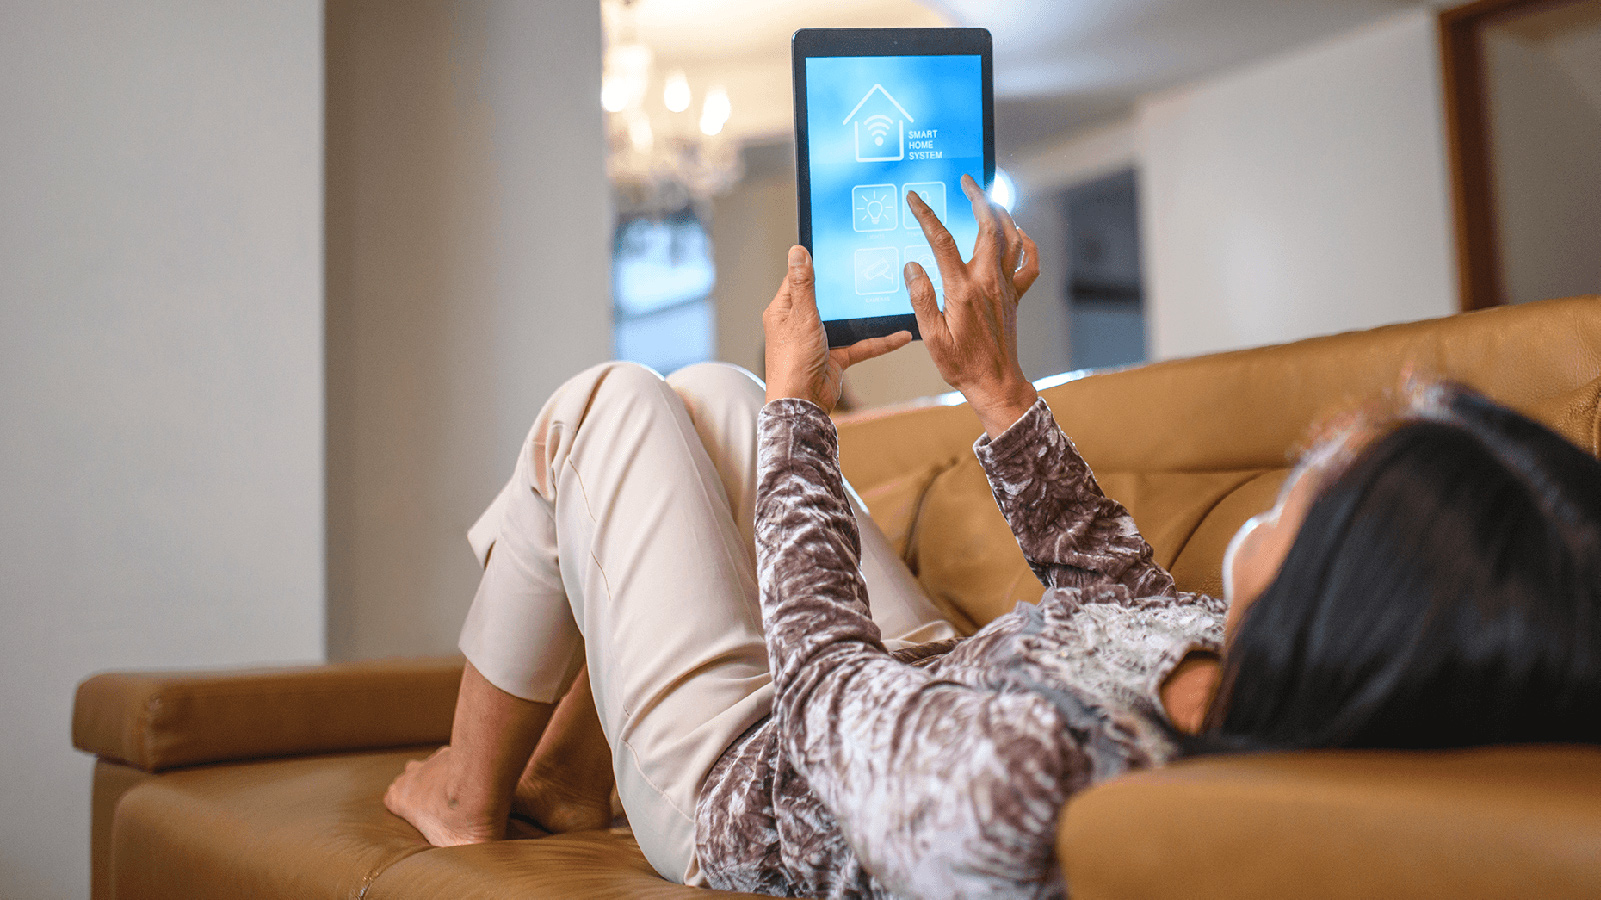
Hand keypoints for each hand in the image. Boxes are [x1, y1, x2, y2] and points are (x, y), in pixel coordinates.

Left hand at [762, 245, 912, 412]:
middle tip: (868, 267)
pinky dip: (879, 342)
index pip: (799, 280)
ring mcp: (819, 340)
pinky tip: (900, 335)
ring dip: (864, 314)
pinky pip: (860, 345)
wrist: (803, 404)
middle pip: (825, 298)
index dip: (815, 264)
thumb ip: (804, 284)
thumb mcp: (802, 315)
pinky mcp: (835, 357)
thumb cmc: (793, 361)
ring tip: (886, 295)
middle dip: (845, 287)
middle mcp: (800, 323)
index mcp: (784, 310)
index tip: (835, 249)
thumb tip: (797, 251)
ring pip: (846, 321)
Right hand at [905, 174, 1040, 438]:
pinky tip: (1019, 233)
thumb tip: (913, 266)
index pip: (941, 241)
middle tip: (966, 180)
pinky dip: (1027, 243)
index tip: (915, 198)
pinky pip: (1029, 263)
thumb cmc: (961, 364)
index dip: (926, 215)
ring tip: (989, 198)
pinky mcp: (1015, 296)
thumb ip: (921, 298)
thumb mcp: (931, 336)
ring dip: (1002, 213)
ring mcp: (1005, 287)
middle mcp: (988, 282)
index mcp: (962, 290)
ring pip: (1011, 238)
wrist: (996, 383)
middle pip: (988, 226)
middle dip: (978, 198)